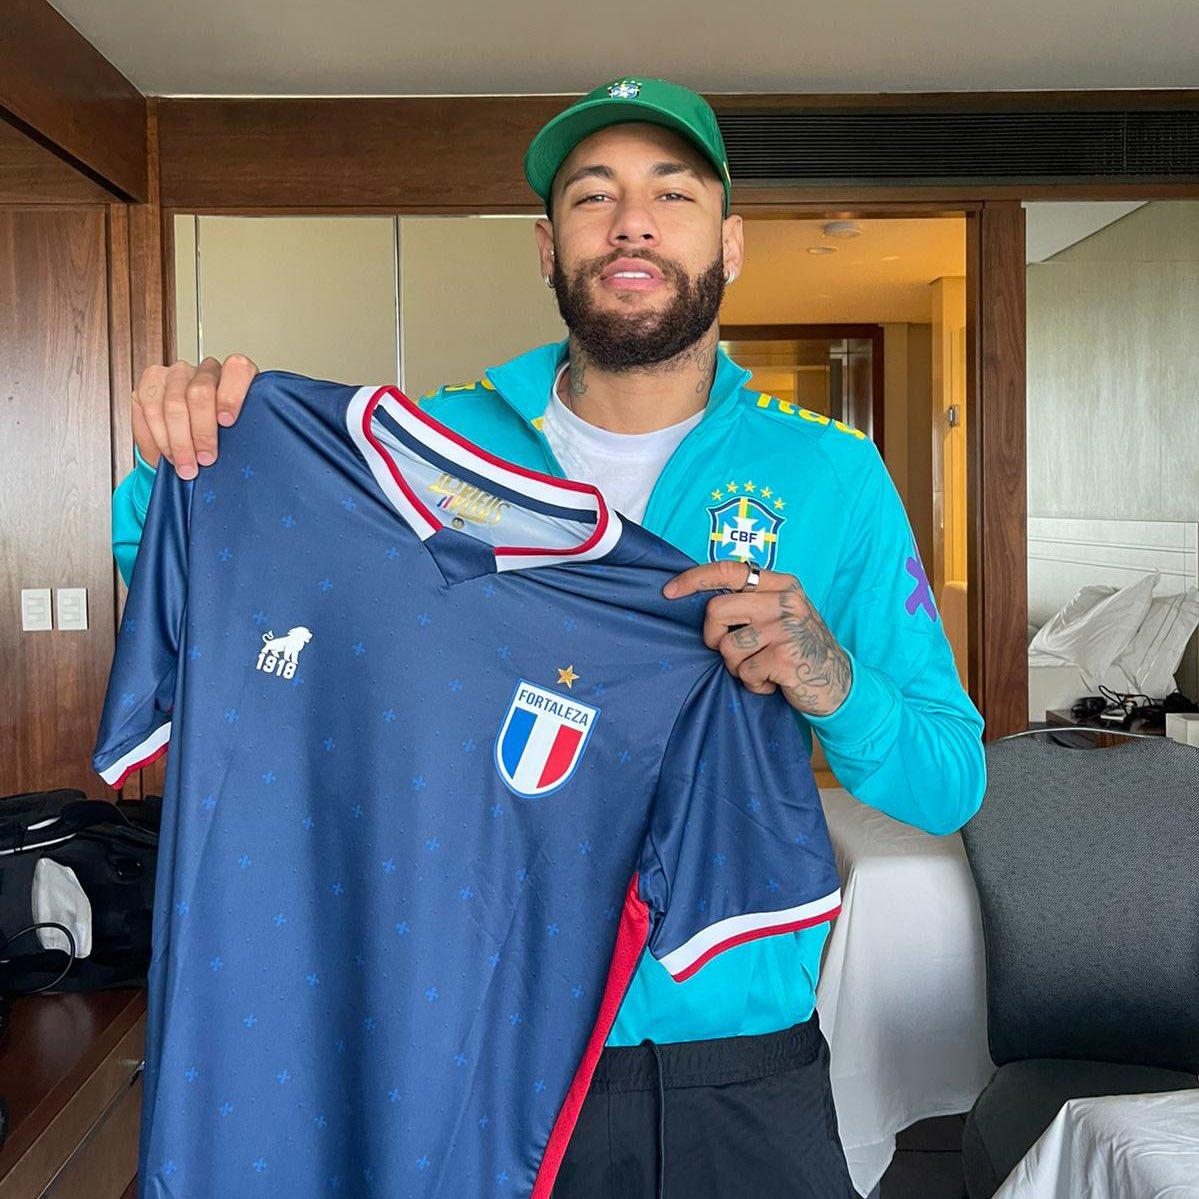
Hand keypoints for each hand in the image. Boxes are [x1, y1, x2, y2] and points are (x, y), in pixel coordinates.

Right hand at [131, 354, 258, 477]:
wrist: (188, 441)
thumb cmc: (220, 437)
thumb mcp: (237, 436)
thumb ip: (245, 434)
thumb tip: (245, 454)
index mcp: (235, 377)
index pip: (237, 369)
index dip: (231, 395)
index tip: (227, 422)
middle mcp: (207, 370)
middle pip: (201, 392)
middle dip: (202, 432)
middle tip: (206, 459)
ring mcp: (178, 373)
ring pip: (175, 404)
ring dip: (180, 441)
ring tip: (187, 465)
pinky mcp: (152, 380)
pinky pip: (153, 409)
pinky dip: (162, 438)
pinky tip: (170, 454)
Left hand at [663, 560, 852, 716]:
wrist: (840, 683)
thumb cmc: (802, 648)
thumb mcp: (784, 613)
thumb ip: (753, 601)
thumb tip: (706, 601)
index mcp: (782, 585)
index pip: (730, 569)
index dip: (694, 578)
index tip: (670, 591)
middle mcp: (785, 601)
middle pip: (717, 609)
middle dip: (713, 637)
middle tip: (731, 652)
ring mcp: (786, 629)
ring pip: (728, 647)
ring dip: (736, 666)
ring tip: (760, 668)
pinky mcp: (785, 658)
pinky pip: (745, 672)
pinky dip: (753, 683)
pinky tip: (773, 681)